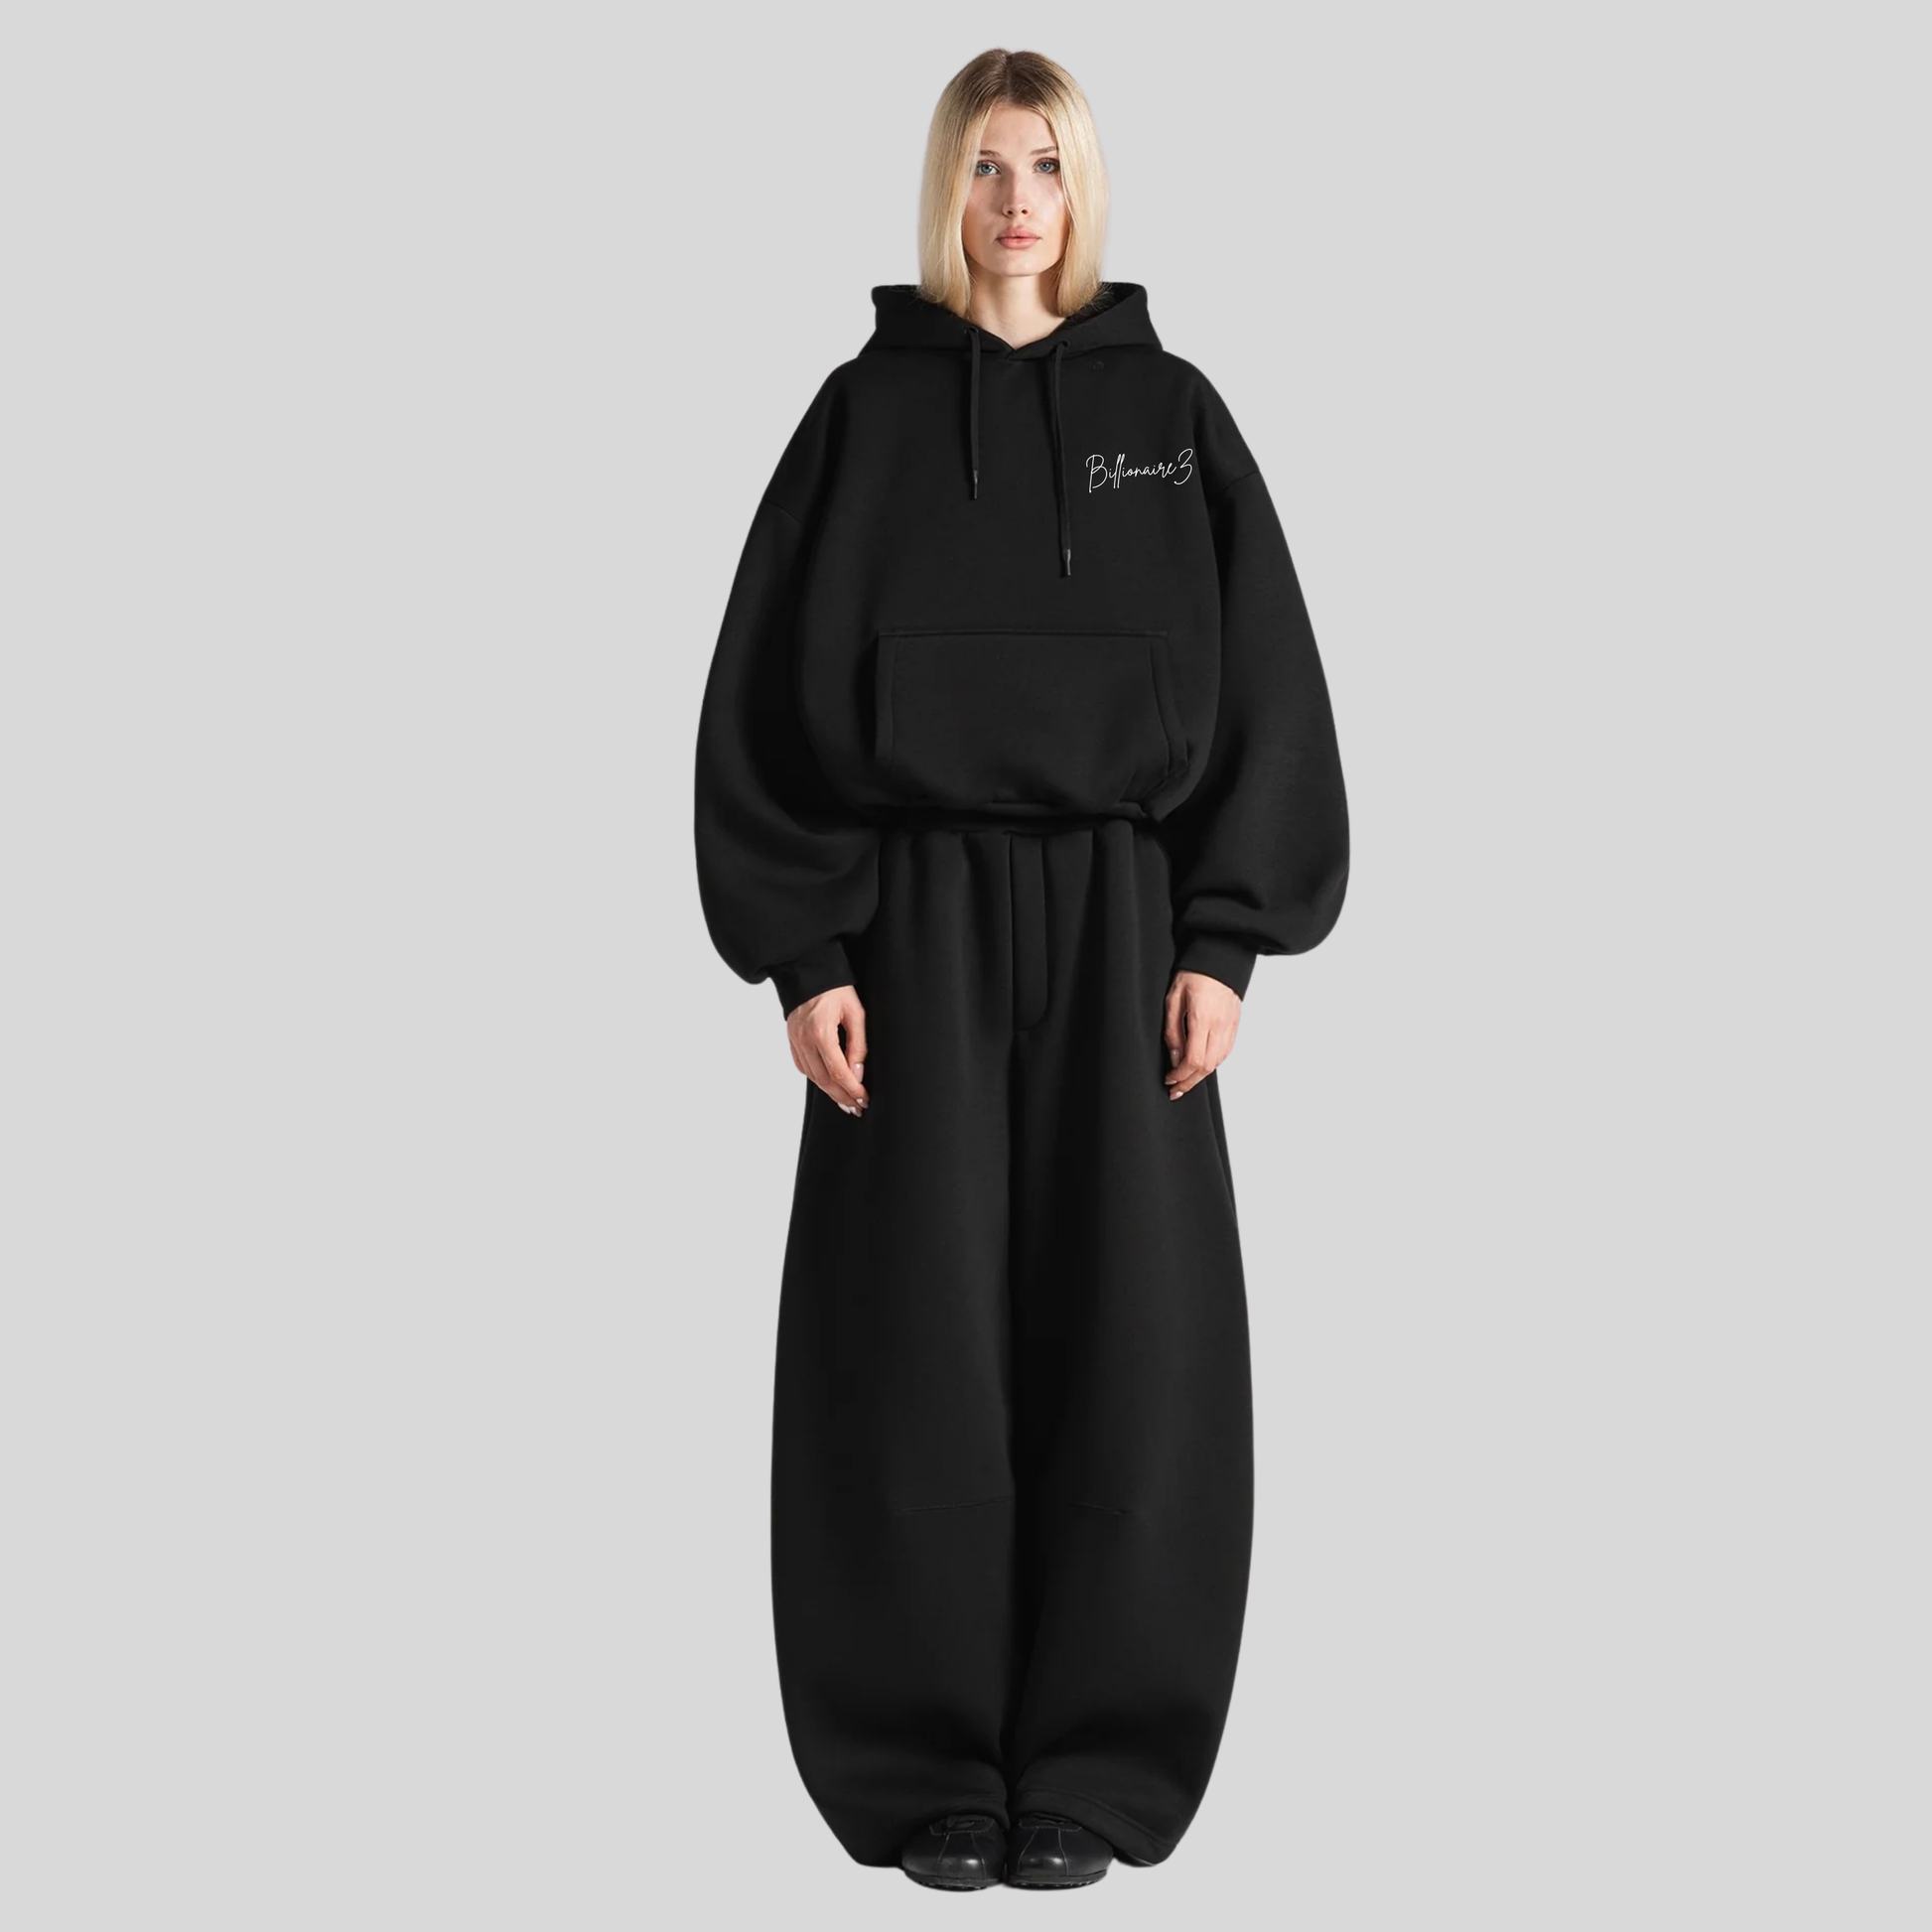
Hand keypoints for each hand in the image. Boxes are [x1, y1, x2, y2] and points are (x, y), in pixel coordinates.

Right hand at [787, 983, 868, 1116]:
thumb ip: (858, 1045)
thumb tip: (858, 1073)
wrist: (808, 971)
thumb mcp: (855, 1013)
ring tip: (845, 1101)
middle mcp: (804, 1040)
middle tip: (857, 1107)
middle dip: (842, 1097)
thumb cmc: (835, 988)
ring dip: (829, 1092)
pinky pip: (803, 1067)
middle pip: (824, 1080)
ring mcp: (795, 1041)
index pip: (838, 1072)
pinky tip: (828, 1084)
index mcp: (821, 1033)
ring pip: (812, 1077)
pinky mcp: (791, 1040)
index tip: (864, 1099)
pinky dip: (816, 1078)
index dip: (852, 1090)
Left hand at [1163, 970, 1240, 1098]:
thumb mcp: (1173, 999)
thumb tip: (1175, 1057)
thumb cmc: (1193, 973)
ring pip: (1218, 1061)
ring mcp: (1230, 1025)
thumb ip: (1173, 1030)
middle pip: (1208, 1066)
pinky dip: (1213, 1062)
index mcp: (1203, 1018)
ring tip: (1186, 1080)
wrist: (1219, 956)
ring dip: (1201, 1075)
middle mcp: (1220, 1025)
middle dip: (1190, 1082)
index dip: (1180, 1075)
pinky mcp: (1235, 1023)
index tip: (1169, 1079)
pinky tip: (1201, 1065)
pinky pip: (1226, 1051)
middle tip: (1175, 1089)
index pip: (1194, 1059)